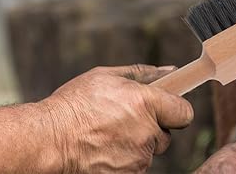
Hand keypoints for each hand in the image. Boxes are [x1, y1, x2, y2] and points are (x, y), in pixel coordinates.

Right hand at [41, 64, 192, 172]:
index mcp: (145, 103)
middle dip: (151, 128)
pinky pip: (135, 167)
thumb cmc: (75, 104)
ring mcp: (137, 159)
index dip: (175, 110)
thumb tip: (169, 71)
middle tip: (124, 120)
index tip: (165, 109)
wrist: (50, 139)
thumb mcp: (106, 76)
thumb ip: (142, 73)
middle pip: (165, 134)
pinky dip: (124, 160)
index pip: (184, 112)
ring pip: (148, 152)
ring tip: (108, 134)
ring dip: (135, 145)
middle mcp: (146, 133)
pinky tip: (105, 149)